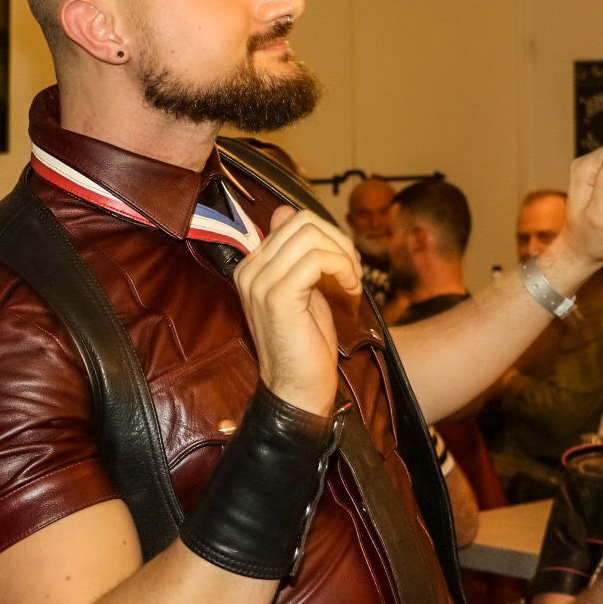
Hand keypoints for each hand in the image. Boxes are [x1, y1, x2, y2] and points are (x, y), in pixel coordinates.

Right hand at [233, 207, 362, 416]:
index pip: (290, 219)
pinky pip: (317, 260)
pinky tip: (350, 290)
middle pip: (302, 221)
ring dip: (343, 255)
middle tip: (352, 272)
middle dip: (338, 241)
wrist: (297, 390)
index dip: (326, 235)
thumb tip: (288, 214)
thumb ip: (300, 257)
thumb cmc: (306, 345)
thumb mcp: (305, 291)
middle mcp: (250, 270)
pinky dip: (342, 268)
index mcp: (253, 267)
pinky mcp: (278, 296)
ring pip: (311, 236)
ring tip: (351, 282)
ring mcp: (260, 282)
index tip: (342, 264)